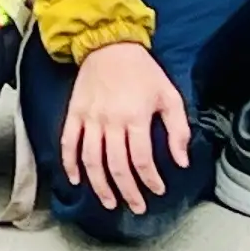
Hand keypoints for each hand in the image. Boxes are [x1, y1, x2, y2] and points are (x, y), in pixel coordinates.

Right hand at [59, 39, 190, 216]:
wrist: (108, 44)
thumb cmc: (143, 71)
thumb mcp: (170, 96)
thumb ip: (178, 130)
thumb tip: (181, 161)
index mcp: (135, 117)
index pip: (142, 160)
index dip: (150, 180)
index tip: (157, 190)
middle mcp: (110, 121)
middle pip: (116, 166)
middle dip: (127, 192)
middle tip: (136, 207)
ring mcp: (89, 118)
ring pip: (91, 160)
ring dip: (99, 185)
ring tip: (108, 202)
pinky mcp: (74, 112)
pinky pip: (68, 142)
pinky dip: (69, 163)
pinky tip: (75, 180)